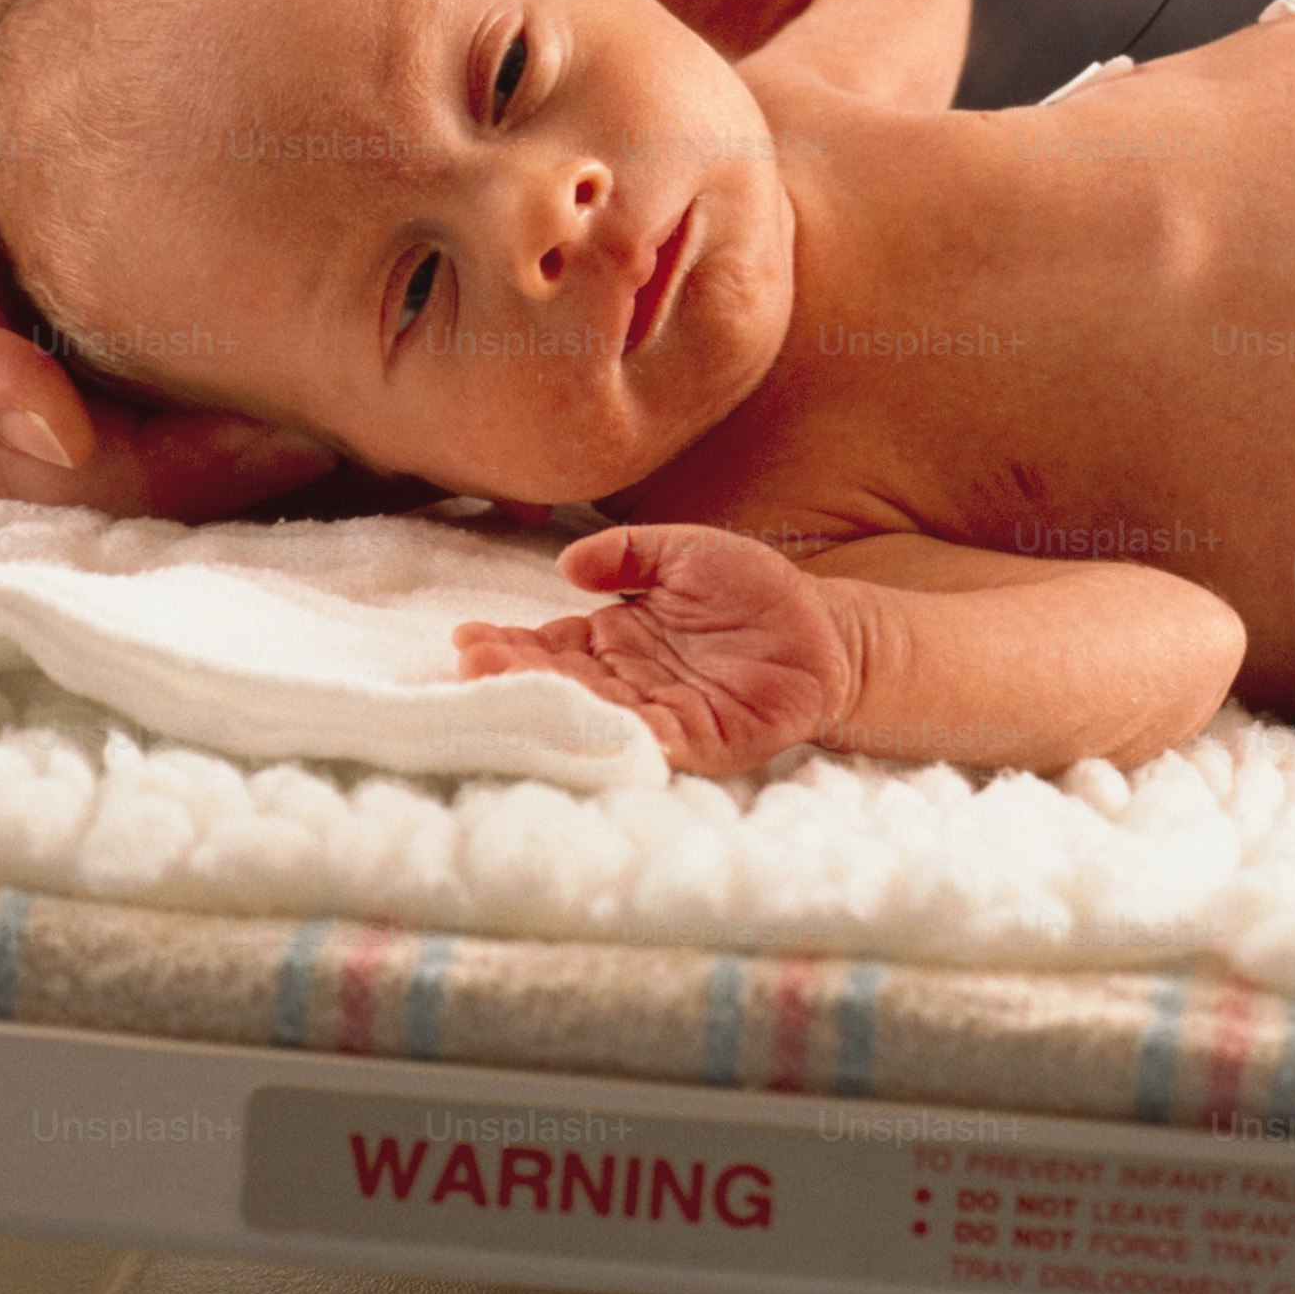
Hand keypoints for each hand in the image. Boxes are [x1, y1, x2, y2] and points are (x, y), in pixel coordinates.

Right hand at [0, 0, 450, 512]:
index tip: (56, 427)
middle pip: (10, 435)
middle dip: (140, 466)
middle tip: (288, 444)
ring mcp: (62, 319)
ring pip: (104, 465)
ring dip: (218, 481)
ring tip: (365, 443)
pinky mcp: (156, 347)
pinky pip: (187, 440)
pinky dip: (274, 447)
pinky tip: (400, 418)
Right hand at [455, 525, 857, 775]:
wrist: (828, 630)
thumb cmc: (755, 590)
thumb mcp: (687, 552)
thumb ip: (631, 552)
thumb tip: (568, 563)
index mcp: (617, 639)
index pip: (550, 645)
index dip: (508, 644)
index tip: (467, 638)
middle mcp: (631, 683)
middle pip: (563, 684)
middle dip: (516, 677)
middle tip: (473, 668)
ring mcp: (665, 715)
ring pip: (600, 715)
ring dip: (558, 707)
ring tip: (513, 694)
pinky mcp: (708, 741)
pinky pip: (661, 741)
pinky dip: (630, 735)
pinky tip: (595, 725)